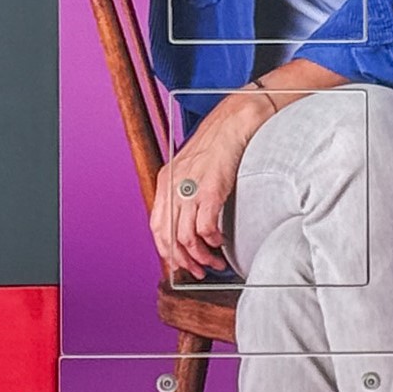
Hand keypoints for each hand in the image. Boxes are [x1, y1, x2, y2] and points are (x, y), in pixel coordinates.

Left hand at [151, 87, 273, 280]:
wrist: (235, 120)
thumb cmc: (218, 143)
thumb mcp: (191, 166)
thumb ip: (185, 190)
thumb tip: (190, 220)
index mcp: (166, 179)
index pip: (157, 226)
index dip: (167, 250)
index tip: (179, 263)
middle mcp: (173, 185)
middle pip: (168, 236)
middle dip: (182, 260)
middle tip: (197, 271)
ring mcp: (191, 187)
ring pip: (186, 238)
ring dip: (201, 257)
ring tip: (214, 262)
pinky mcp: (211, 189)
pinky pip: (206, 228)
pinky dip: (213, 242)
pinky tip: (221, 242)